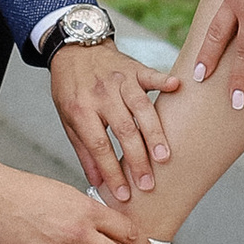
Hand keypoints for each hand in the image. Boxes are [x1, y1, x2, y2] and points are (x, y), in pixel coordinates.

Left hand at [48, 38, 179, 205]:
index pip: (99, 146)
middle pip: (123, 130)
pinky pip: (151, 75)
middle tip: (149, 183)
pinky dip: (164, 81)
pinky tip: (176, 89)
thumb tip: (97, 184)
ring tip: (165, 157)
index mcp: (81, 109)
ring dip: (154, 133)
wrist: (73, 48)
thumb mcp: (68, 119)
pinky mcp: (134, 68)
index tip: (124, 195)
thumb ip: (84, 150)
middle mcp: (102, 94)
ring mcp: (120, 80)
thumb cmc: (71, 87)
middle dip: (137, 160)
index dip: (112, 172)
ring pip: (141, 108)